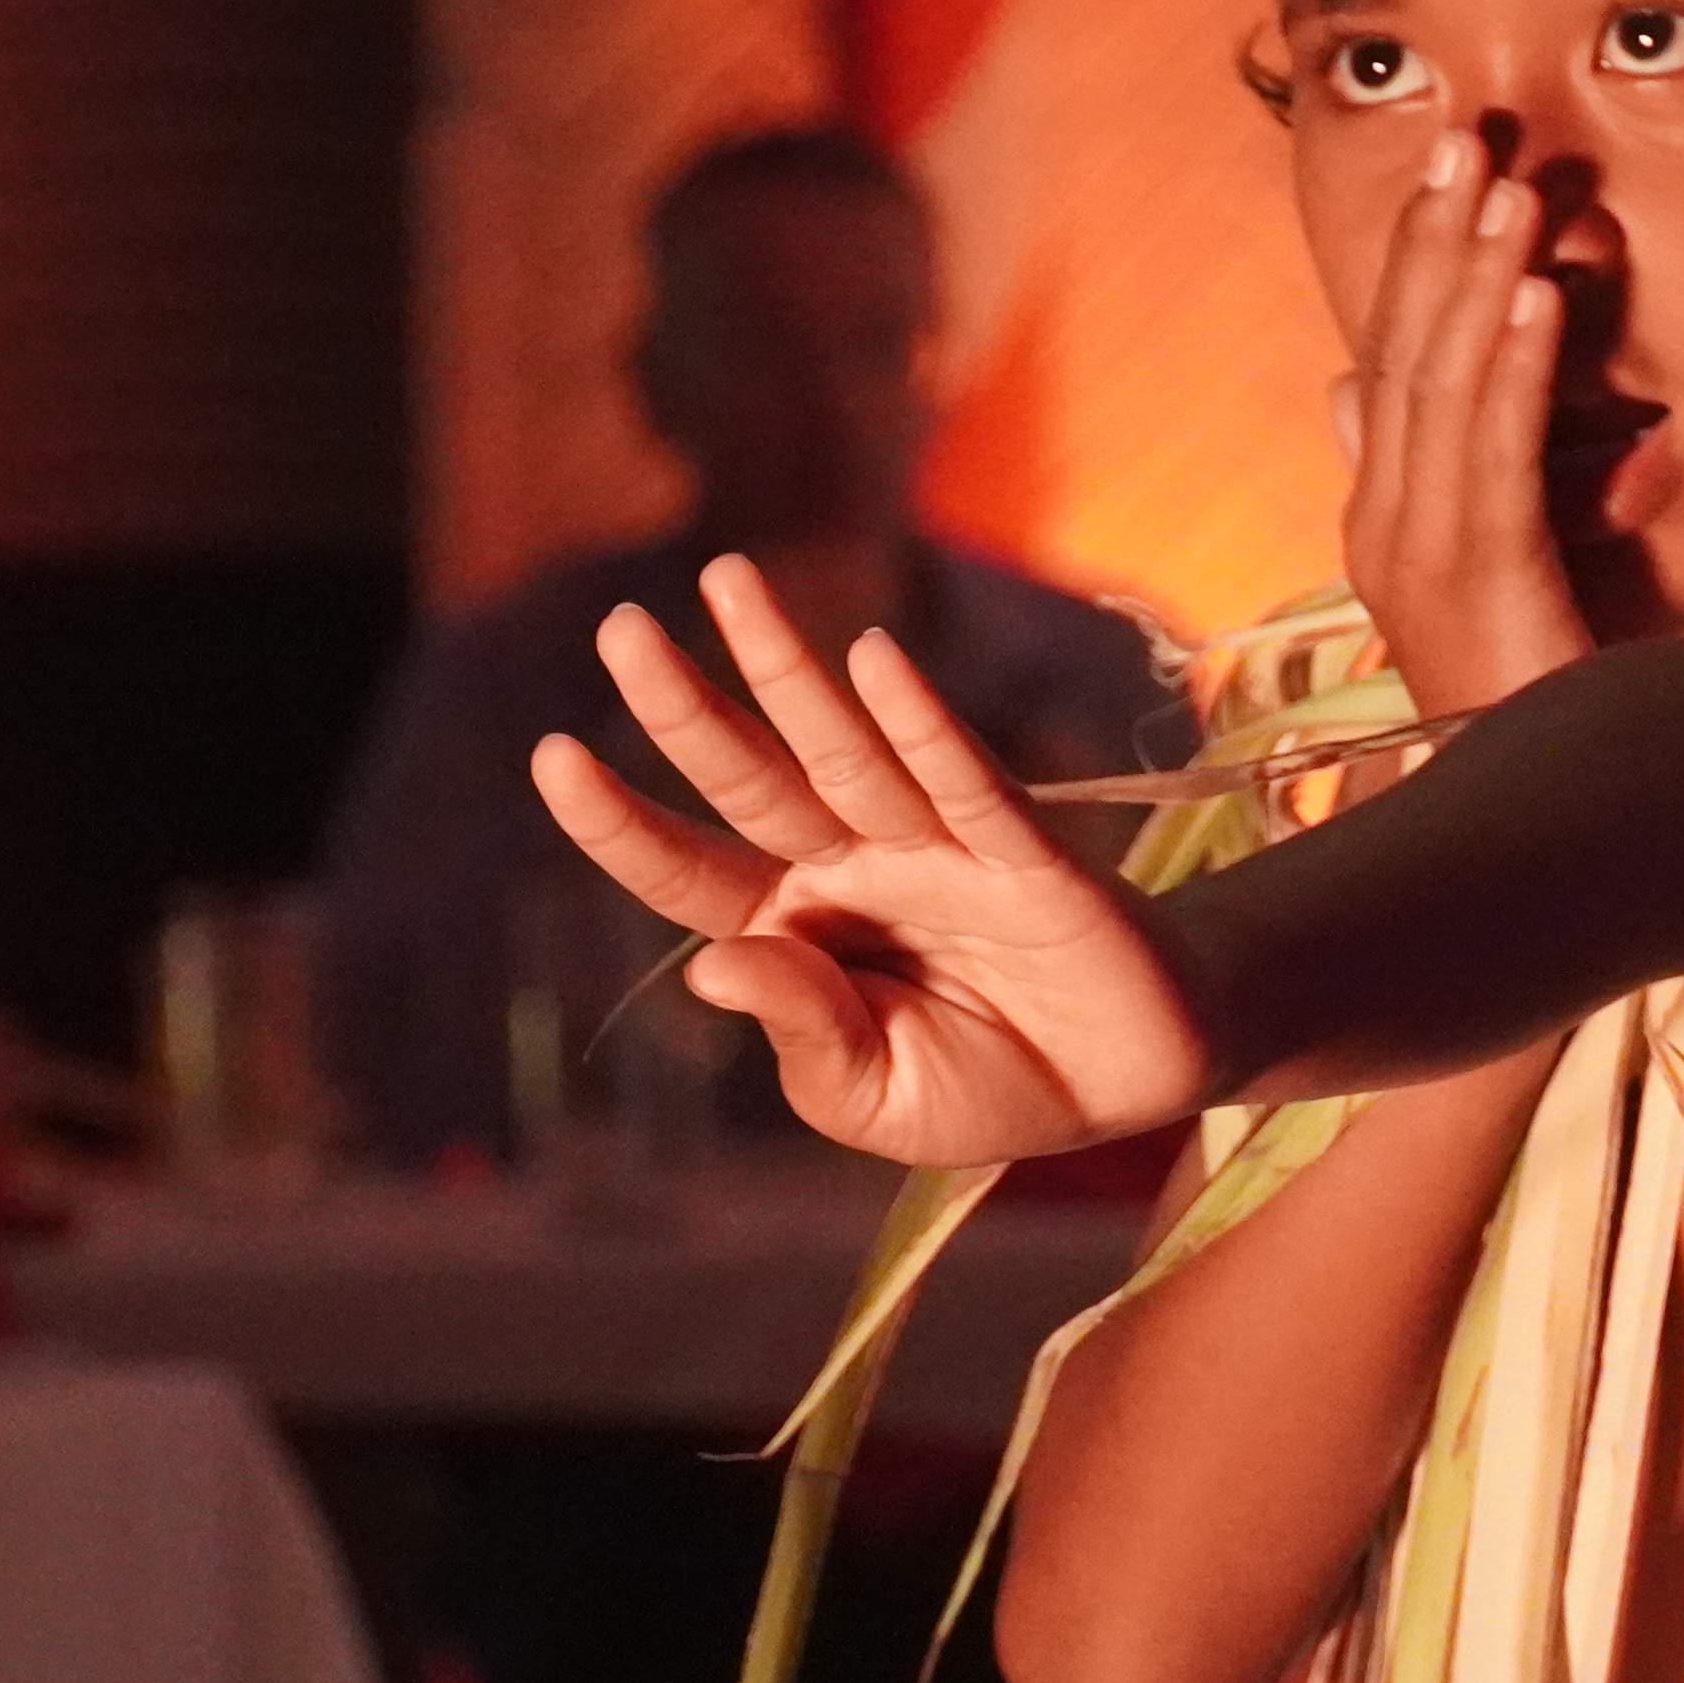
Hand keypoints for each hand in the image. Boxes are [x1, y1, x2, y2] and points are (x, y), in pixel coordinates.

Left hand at [535, 556, 1216, 1164]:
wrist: (1130, 1083)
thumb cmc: (991, 1086)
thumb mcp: (876, 1100)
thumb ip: (801, 1035)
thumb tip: (708, 965)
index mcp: (800, 935)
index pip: (690, 872)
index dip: (622, 823)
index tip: (553, 754)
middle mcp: (857, 871)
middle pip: (754, 780)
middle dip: (686, 707)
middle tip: (618, 629)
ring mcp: (938, 851)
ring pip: (846, 752)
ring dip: (785, 670)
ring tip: (726, 581)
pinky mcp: (1026, 856)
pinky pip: (967, 784)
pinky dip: (924, 726)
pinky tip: (876, 662)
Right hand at [1332, 128, 1596, 715]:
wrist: (1543, 811)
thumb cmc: (1536, 691)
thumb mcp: (1486, 564)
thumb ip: (1431, 473)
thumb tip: (1347, 387)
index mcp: (1383, 518)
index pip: (1390, 361)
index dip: (1416, 261)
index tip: (1449, 171)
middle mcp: (1385, 528)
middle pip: (1402, 354)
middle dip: (1435, 242)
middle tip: (1466, 138)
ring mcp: (1421, 557)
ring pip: (1442, 389)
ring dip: (1478, 278)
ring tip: (1510, 188)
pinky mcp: (1478, 582)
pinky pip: (1496, 453)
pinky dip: (1515, 366)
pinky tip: (1539, 297)